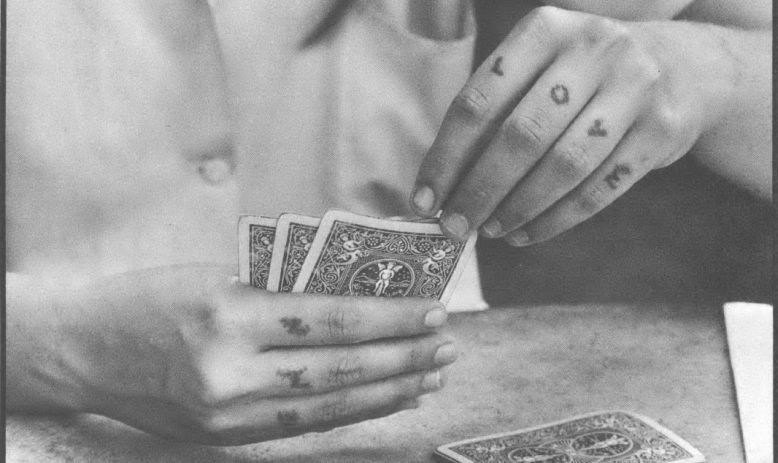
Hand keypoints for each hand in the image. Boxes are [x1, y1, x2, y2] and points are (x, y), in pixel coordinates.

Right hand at [20, 264, 455, 444]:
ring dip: (390, 389)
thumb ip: (284, 288)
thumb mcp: (215, 273)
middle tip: (447, 341)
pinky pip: (305, 424)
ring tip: (432, 374)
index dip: (388, 315)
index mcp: (225, 311)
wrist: (82, 350)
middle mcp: (228, 369)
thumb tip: (360, 291)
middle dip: (404, 355)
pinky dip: (354, 410)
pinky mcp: (225, 437)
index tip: (431, 307)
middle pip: (339, 367)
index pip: (329, 318)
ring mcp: (226, 413)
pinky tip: (388, 398)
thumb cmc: (148, 297)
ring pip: (331, 404)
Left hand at [411, 6, 735, 244]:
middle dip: (479, 191)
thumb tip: (442, 185)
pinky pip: (600, 188)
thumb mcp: (541, 67)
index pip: (479, 101)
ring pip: (563, 165)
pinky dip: (557, 219)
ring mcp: (635, 87)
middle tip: (454, 226)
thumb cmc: (585, 75)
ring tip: (491, 231)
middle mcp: (593, 49)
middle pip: (521, 136)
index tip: (424, 200)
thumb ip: (495, 112)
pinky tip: (528, 233)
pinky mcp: (663, 129)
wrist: (684, 65)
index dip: (446, 157)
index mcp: (545, 29)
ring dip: (518, 208)